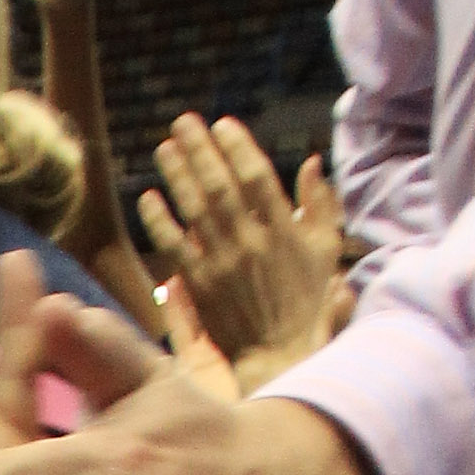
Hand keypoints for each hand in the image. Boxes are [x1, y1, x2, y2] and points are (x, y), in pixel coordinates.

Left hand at [136, 116, 346, 381]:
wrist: (281, 354)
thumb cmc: (307, 301)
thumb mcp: (325, 249)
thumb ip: (318, 204)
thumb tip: (309, 162)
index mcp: (283, 231)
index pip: (257, 178)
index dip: (238, 147)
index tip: (223, 123)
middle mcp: (250, 243)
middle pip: (220, 187)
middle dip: (201, 150)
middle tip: (184, 121)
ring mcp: (222, 265)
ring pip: (195, 211)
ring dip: (178, 176)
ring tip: (164, 146)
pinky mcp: (200, 287)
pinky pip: (175, 248)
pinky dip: (160, 221)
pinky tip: (148, 197)